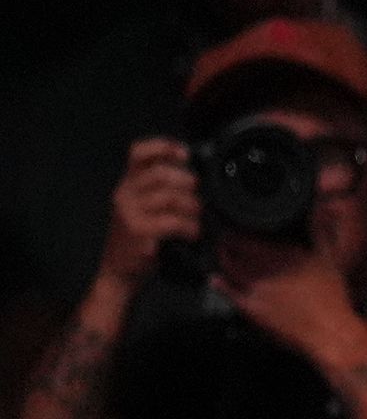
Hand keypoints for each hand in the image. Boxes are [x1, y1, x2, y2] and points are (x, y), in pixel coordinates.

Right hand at [97, 140, 196, 288]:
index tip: (184, 154)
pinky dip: (190, 227)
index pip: (138, 152)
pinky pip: (174, 221)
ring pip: (171, 197)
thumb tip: (193, 174)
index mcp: (127, 184)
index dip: (163, 147)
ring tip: (195, 220)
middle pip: (162, 173)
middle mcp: (125, 193)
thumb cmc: (139, 239)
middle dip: (188, 183)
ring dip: (193, 209)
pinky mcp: (138, 231)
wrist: (119, 271)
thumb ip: (161, 189)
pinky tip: (191, 233)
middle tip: (196, 199)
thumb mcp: (144, 208)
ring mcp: (129, 211)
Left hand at [217, 236, 366, 364]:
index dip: (240, 231)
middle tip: (223, 238)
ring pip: (230, 267)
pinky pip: (229, 292)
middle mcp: (270, 267)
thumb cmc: (332, 301)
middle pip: (238, 249)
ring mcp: (259, 287)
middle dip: (227, 242)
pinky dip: (219, 284)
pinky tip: (216, 279)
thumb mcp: (331, 261)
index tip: (235, 227)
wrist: (329, 332)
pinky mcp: (252, 306)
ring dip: (222, 260)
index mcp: (289, 254)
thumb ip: (321, 234)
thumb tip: (322, 213)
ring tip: (220, 255)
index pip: (255, 237)